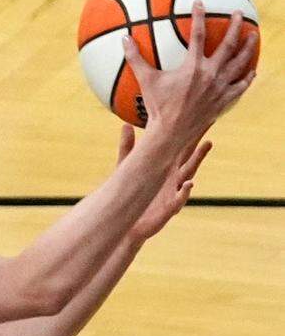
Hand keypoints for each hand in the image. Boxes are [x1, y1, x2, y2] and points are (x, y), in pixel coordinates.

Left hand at [116, 123, 210, 242]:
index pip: (179, 146)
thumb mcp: (127, 167)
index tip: (197, 113)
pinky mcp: (169, 208)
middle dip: (199, 138)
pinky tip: (189, 183)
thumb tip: (126, 124)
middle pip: (189, 155)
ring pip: (189, 173)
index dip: (188, 131)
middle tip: (210, 120)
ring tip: (206, 144)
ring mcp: (173, 192)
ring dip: (198, 159)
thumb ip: (128, 147)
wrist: (128, 222)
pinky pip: (179, 199)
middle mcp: (173, 177)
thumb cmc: (132, 194)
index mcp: (165, 167)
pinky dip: (185, 192)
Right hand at [123, 0, 256, 150]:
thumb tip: (124, 39)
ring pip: (240, 63)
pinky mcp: (224, 100)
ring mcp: (220, 88)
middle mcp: (210, 74)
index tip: (200, 2)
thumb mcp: (145, 80)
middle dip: (234, 27)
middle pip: (227, 45)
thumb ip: (135, 58)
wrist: (172, 132)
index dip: (199, 16)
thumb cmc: (157, 106)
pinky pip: (240, 86)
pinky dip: (247, 77)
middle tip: (238, 14)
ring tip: (253, 35)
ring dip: (248, 48)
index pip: (198, 35)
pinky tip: (251, 71)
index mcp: (192, 67)